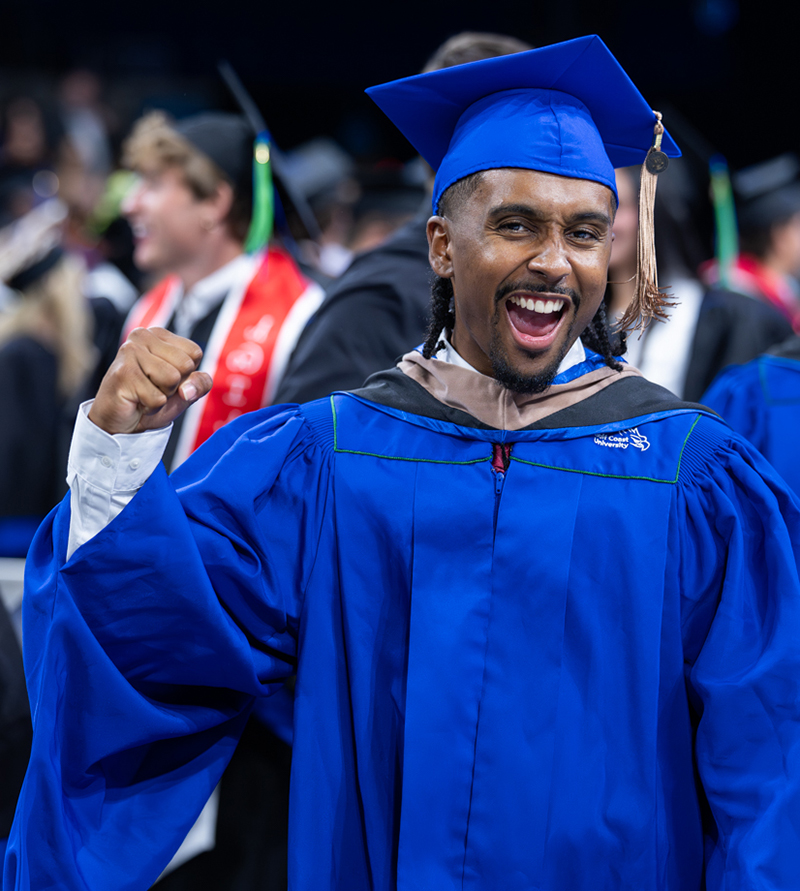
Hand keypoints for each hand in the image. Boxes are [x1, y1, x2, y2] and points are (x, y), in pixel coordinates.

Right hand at [88, 327, 212, 434]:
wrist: (119, 421)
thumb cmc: (152, 399)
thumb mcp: (185, 390)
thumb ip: (200, 383)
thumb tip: (188, 390)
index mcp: (159, 334)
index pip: (195, 352)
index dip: (187, 374)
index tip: (165, 378)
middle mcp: (142, 336)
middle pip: (186, 364)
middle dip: (175, 385)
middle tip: (153, 388)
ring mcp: (129, 352)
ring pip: (172, 379)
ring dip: (163, 395)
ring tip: (145, 393)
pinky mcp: (123, 373)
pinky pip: (158, 398)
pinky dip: (152, 407)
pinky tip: (137, 401)